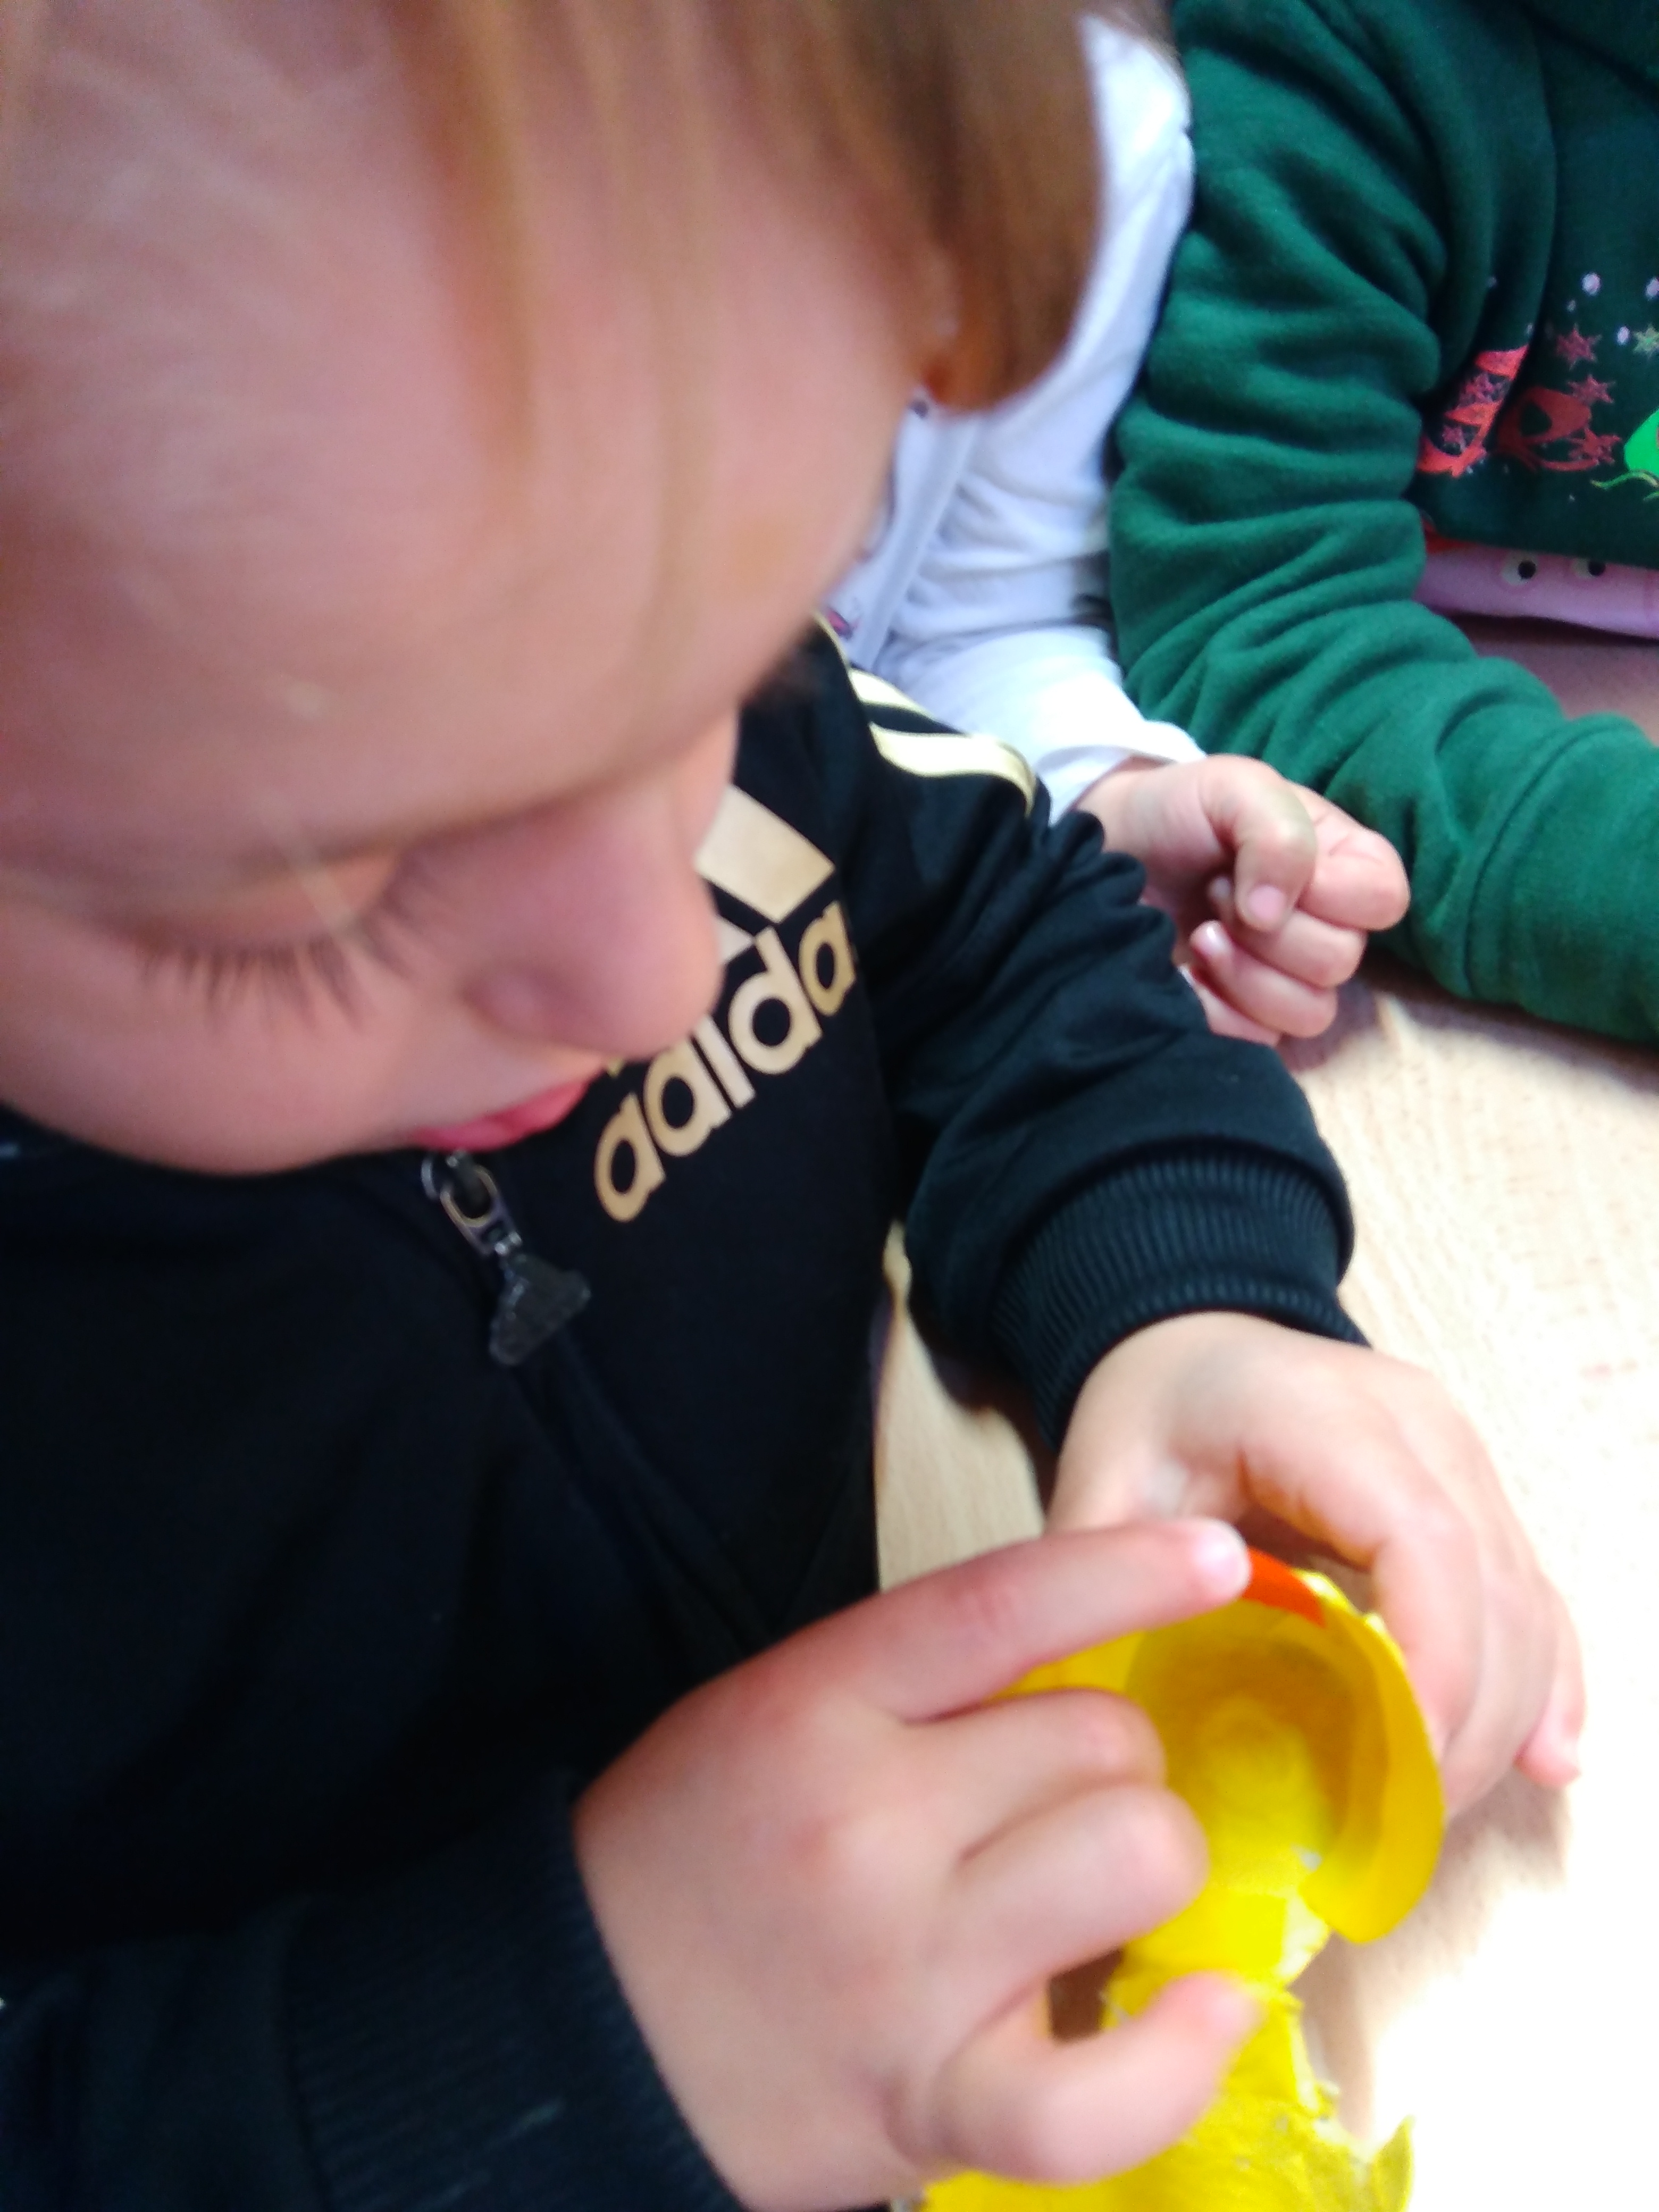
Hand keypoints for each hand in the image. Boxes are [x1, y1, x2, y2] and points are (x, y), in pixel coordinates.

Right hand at [574, 1523, 1261, 2211]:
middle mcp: (867, 1825)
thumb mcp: (772, 1711)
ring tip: (1098, 1891)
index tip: (1217, 1557)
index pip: (1000, 1603)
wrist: (577, 2030)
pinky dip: (1182, 2055)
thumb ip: (916, 1679)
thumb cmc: (692, 1857)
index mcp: (815, 1705)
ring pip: (1135, 1858)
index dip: (1127, 1569)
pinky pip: (1109, 2092)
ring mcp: (907, 1970)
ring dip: (1146, 1864)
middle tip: (1057, 1798)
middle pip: (1098, 1738)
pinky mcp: (935, 2105)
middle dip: (1111, 1760)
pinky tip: (1210, 2009)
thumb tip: (1093, 1657)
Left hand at [1048, 1312, 1583, 1815]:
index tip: (1407, 1769)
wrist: (1196, 1346)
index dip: (1432, 1661)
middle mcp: (1420, 1429)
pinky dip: (1542, 1683)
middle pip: (1488, 1586)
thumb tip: (1119, 1704)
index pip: (1418, 1539)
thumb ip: (1109, 1577)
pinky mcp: (1478, 1499)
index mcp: (1323, 1414)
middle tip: (1404, 1828)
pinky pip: (1533, 1598)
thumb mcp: (1103, 1478)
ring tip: (1436, 1818)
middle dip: (1467, 1721)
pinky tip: (1544, 1761)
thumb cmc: (1153, 1411)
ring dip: (1501, 1718)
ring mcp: (1462, 1461)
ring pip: (1524, 1602)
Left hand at [1079, 756, 1408, 1044]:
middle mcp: (1326, 927)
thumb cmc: (1179, 812)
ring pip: (1311, 1012)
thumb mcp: (1231, 788)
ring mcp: (1285, 980)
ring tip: (1201, 933)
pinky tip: (1188, 975)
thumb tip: (1273, 912)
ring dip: (1245, 972)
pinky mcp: (1242, 1017)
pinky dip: (1219, 1011)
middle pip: (1342, 960)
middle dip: (1269, 929)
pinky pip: (1261, 1042)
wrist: (1109, 851)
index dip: (1330, 891)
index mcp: (1343, 865)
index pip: (1385, 899)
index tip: (1260, 863)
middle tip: (1216, 892)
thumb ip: (1276, 832)